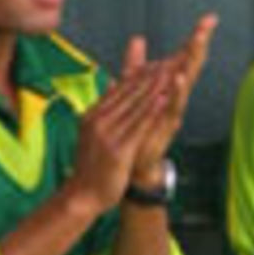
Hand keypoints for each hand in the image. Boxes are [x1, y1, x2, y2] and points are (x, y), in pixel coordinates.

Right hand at [67, 65, 173, 213]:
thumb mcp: (95, 132)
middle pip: (128, 93)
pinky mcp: (118, 148)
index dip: (140, 75)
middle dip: (150, 76)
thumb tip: (112, 83)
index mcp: (94, 114)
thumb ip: (106, 107)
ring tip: (170, 71)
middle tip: (169, 60)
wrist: (82, 195)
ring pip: (135, 105)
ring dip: (154, 87)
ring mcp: (108, 133)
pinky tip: (165, 99)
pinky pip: (139, 125)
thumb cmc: (92, 166)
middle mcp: (99, 119)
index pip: (120, 89)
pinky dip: (152, 110)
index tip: (157, 62)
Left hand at [123, 14, 218, 187]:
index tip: (209, 18)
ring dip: (191, 62)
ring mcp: (172, 109)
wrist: (136, 159)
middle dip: (199, 44)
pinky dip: (177, 91)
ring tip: (198, 42)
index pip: (184, 56)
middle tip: (209, 23)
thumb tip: (137, 38)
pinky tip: (180, 77)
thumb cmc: (140, 124)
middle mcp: (175, 95)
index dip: (196, 38)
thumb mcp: (135, 88)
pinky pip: (173, 105)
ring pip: (185, 81)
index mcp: (168, 85)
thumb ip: (136, 64)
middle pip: (190, 64)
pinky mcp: (166, 124)